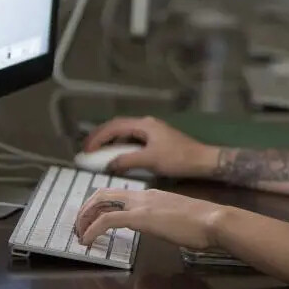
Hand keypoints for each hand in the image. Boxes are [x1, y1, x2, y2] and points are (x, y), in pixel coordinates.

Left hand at [74, 187, 224, 250]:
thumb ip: (162, 234)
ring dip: (85, 218)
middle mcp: (144, 195)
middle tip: (80, 227)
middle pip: (104, 192)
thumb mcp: (177, 226)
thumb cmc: (203, 225)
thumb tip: (151, 267)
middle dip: (87, 209)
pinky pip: (107, 220)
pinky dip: (92, 229)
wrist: (214, 221)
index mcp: (153, 195)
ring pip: (101, 201)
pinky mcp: (140, 217)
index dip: (101, 206)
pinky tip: (87, 242)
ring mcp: (141, 203)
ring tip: (80, 235)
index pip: (119, 195)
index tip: (93, 222)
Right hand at [83, 116, 214, 177]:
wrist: (202, 160)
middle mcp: (147, 124)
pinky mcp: (157, 139)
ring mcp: (152, 131)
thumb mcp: (150, 160)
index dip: (97, 137)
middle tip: (88, 151)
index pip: (114, 127)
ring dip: (111, 142)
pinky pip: (133, 140)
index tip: (86, 151)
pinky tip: (118, 157)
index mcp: (144, 125)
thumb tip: (108, 164)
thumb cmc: (177, 158)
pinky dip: (122, 147)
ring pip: (126, 133)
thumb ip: (126, 160)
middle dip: (101, 137)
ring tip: (99, 154)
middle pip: (118, 126)